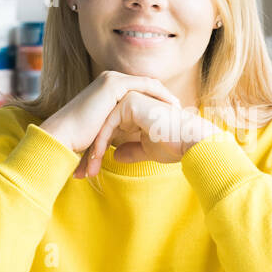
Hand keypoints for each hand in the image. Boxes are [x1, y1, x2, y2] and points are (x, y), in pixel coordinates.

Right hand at [40, 70, 179, 157]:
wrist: (62, 137)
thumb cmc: (80, 141)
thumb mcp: (106, 133)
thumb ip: (120, 131)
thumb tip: (135, 142)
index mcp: (108, 90)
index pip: (140, 92)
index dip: (157, 102)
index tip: (173, 116)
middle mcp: (110, 80)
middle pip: (147, 86)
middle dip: (165, 98)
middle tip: (181, 110)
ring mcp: (111, 79)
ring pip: (148, 84)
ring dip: (165, 95)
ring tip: (178, 109)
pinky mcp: (112, 83)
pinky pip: (144, 85)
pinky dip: (159, 94)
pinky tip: (170, 105)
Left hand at [75, 91, 221, 178]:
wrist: (190, 142)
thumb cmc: (174, 146)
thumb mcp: (147, 150)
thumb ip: (131, 150)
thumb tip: (115, 155)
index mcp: (134, 111)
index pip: (109, 131)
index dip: (98, 152)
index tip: (89, 171)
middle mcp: (130, 101)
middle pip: (101, 128)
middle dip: (90, 152)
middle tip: (81, 173)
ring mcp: (129, 98)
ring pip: (101, 126)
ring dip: (92, 150)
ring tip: (87, 171)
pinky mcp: (130, 102)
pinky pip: (108, 124)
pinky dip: (100, 143)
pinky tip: (97, 160)